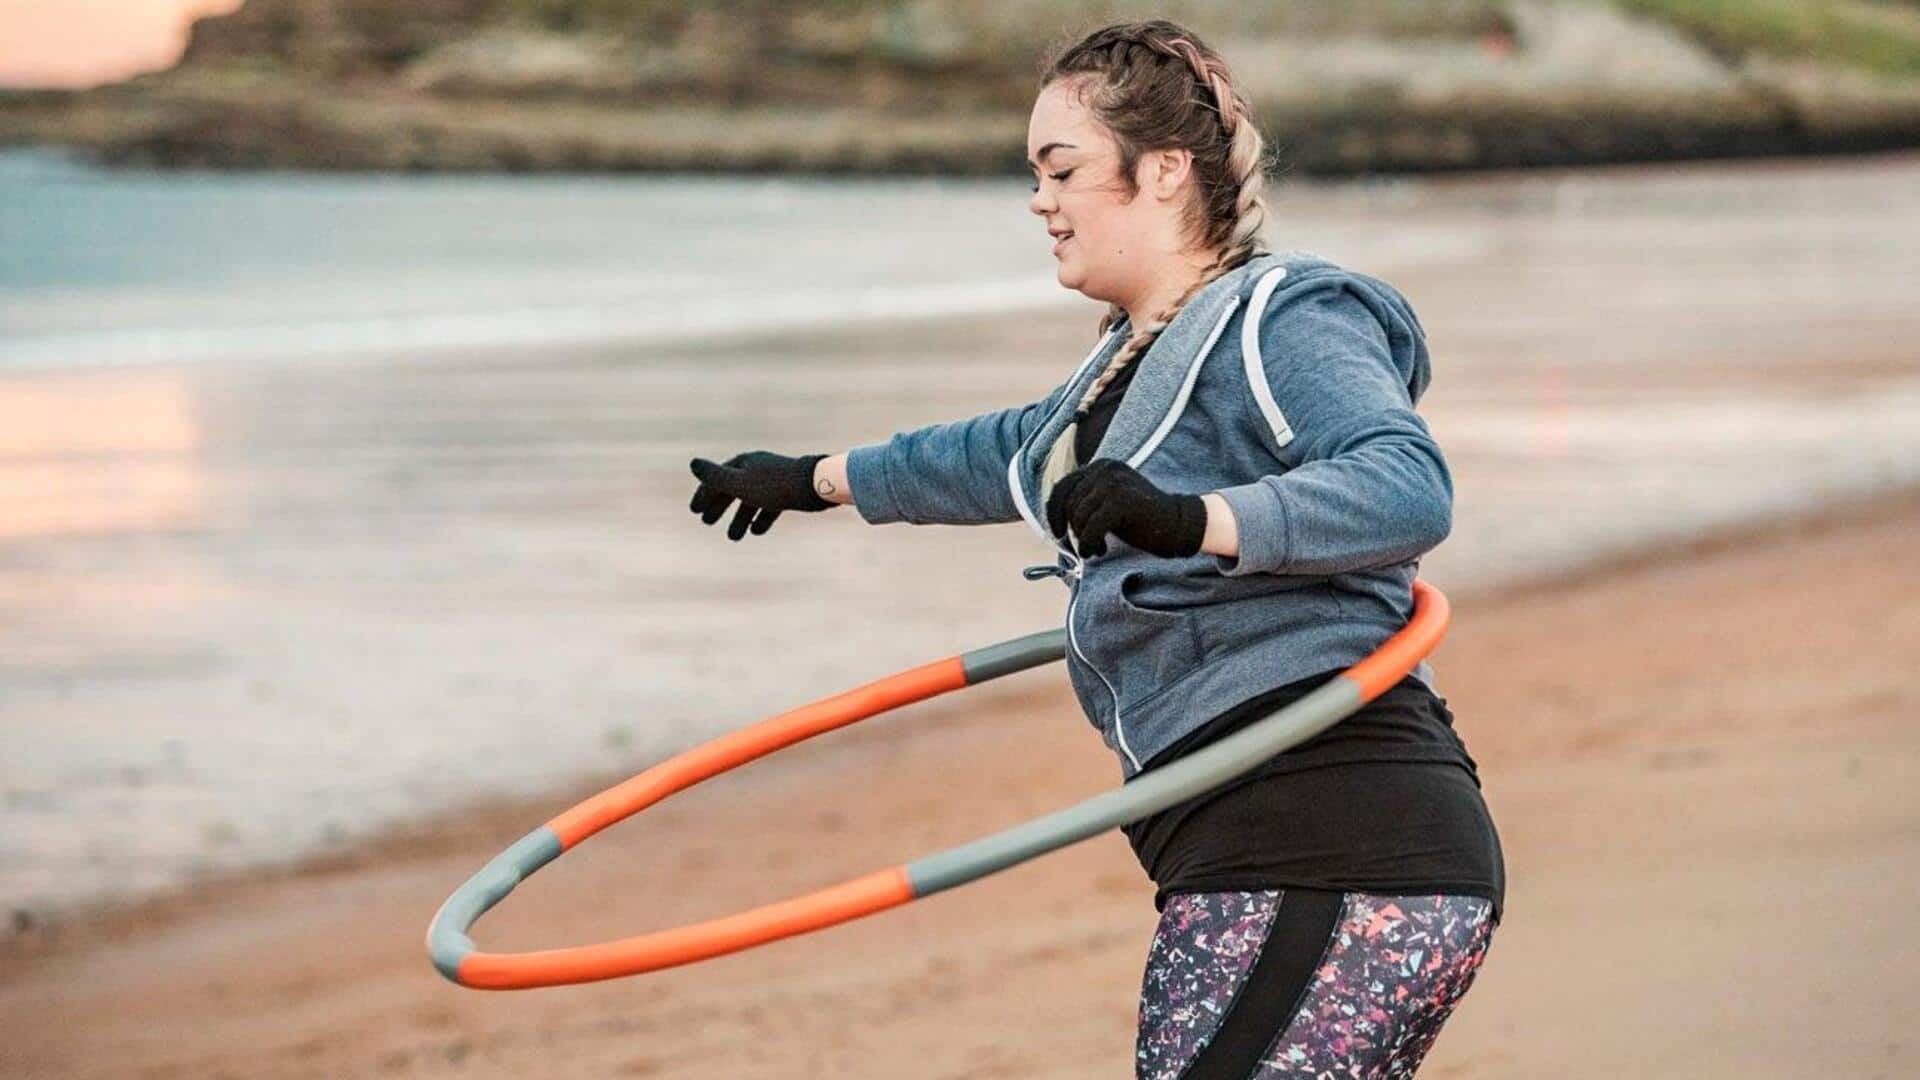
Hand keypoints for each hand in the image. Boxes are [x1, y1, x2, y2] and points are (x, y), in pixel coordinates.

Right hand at [688, 450, 832, 540]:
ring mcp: (773, 481)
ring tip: (733, 537)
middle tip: (707, 522)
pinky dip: (761, 518)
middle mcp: (757, 469)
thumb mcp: (740, 483)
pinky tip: (756, 531)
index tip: (694, 511)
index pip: (717, 477)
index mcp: (744, 463)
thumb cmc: (775, 485)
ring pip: (751, 500)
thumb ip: (715, 477)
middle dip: (718, 505)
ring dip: (739, 518)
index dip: (704, 494)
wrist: (815, 485)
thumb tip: (692, 463)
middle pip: (732, 488)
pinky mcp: (789, 492)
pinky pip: (770, 506)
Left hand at [1044, 459, 1207, 558]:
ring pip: (1078, 516)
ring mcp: (1114, 483)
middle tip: (1088, 545)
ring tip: (1098, 548)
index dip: (1053, 513)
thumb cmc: (1140, 519)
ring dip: (1083, 539)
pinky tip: (1098, 551)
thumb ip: (1085, 501)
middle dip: (1072, 529)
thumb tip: (1053, 514)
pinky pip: (1091, 528)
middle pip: (1068, 503)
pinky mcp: (1121, 501)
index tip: (1058, 533)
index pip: (1062, 487)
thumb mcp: (1108, 502)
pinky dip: (1089, 543)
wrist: (1177, 524)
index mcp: (1101, 466)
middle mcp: (1105, 469)